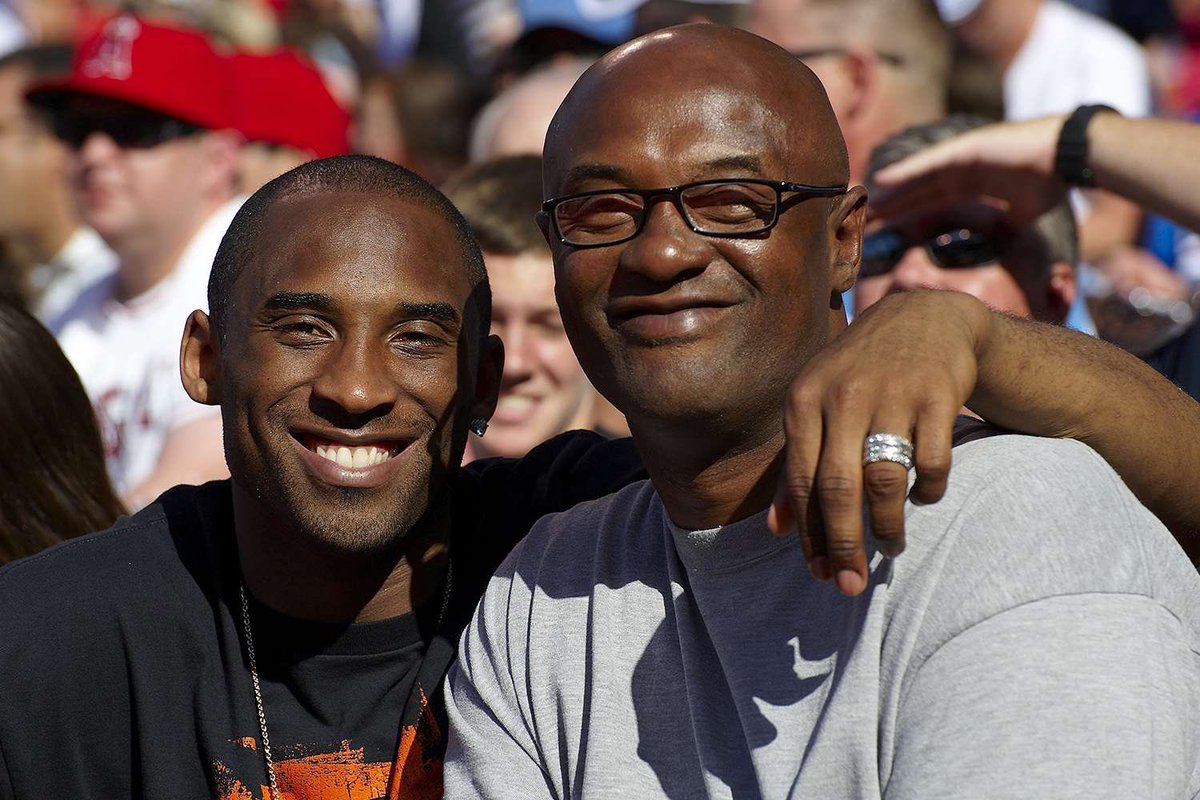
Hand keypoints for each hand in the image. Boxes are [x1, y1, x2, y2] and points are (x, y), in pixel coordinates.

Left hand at [769, 291, 986, 595]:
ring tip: (890, 545)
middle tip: (850, 584)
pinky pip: (933, 463)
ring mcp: (892, 394)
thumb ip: (796, 465)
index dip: (808, 534)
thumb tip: (776, 530)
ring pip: (886, 480)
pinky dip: (929, 492)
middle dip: (843, 544)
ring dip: (888, 526)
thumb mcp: (815, 406)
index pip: (800, 480)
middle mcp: (843, 395)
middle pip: (839, 487)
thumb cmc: (858, 376)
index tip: (818, 573)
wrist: (923, 319)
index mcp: (804, 399)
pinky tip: (924, 497)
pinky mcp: (938, 396)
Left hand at [869, 115, 1068, 229]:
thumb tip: (1003, 256)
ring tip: (862, 206)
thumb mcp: (1020, 218)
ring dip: (889, 193)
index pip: (928, 205)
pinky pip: (928, 163)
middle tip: (859, 222)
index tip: (882, 232)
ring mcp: (960, 159)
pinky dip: (905, 172)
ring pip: (916, 179)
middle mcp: (959, 172)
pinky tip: (881, 181)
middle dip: (888, 208)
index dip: (904, 217)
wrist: (1068, 158)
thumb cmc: (1050, 183)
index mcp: (970, 186)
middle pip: (915, 193)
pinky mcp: (964, 149)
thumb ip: (1004, 231)